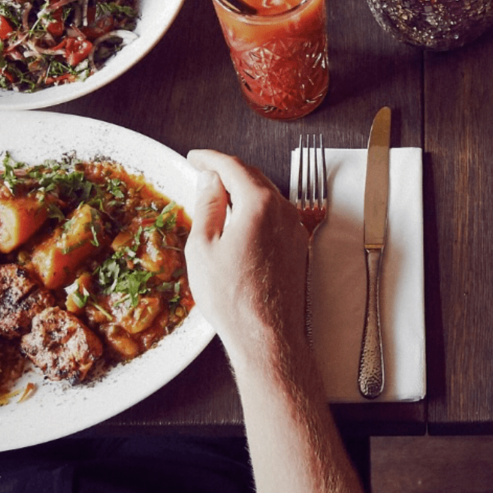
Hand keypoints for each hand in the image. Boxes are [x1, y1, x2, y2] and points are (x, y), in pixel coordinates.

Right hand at [184, 150, 308, 373]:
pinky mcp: (298, 246)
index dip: (210, 158)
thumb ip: (208, 205)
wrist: (267, 335)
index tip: (194, 157)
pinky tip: (240, 220)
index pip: (233, 166)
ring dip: (244, 189)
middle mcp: (284, 210)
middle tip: (203, 172)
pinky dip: (256, 208)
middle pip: (254, 176)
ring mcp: (295, 228)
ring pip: (268, 195)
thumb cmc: (232, 297)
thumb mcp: (203, 247)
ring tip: (218, 195)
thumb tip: (209, 180)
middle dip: (227, 170)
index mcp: (260, 204)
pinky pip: (276, 215)